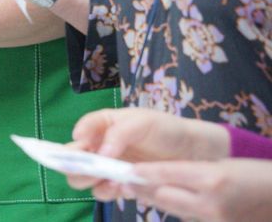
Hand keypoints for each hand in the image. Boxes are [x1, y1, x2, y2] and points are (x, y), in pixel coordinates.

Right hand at [67, 108, 229, 198]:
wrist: (193, 154)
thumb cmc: (166, 130)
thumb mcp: (143, 122)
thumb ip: (119, 133)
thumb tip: (100, 153)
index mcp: (103, 124)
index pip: (81, 130)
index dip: (77, 137)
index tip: (82, 145)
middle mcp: (101, 146)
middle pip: (74, 158)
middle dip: (76, 165)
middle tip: (90, 170)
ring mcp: (109, 167)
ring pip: (84, 178)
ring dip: (91, 180)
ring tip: (109, 180)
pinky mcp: (120, 185)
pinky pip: (104, 191)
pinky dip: (107, 191)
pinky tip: (120, 188)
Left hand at [125, 159, 271, 221]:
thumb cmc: (258, 176)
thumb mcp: (226, 166)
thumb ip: (195, 172)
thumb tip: (162, 174)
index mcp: (213, 178)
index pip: (168, 174)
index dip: (145, 172)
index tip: (128, 169)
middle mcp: (211, 202)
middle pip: (164, 196)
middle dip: (144, 187)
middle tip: (125, 179)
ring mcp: (214, 220)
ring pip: (173, 209)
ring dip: (156, 199)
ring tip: (136, 189)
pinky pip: (189, 218)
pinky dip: (177, 209)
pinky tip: (167, 200)